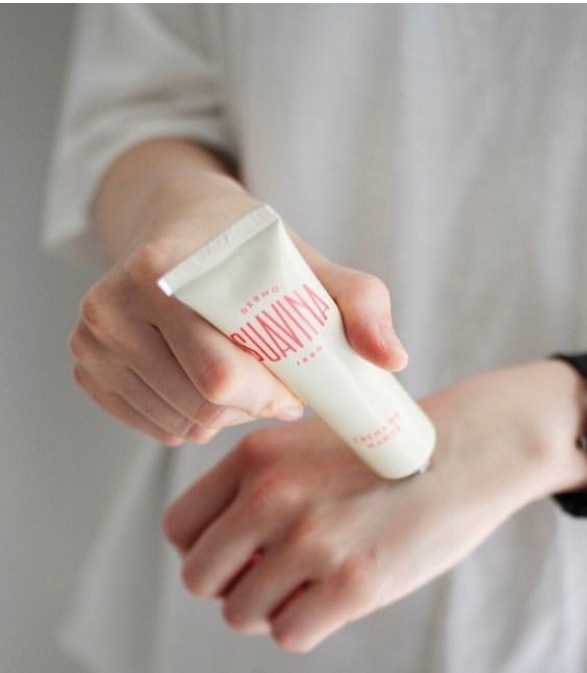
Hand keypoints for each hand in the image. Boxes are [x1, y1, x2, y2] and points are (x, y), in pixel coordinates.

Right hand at [70, 160, 406, 444]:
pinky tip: (205, 382)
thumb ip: (361, 304)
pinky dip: (189, 418)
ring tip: (240, 376)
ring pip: (177, 425)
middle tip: (272, 381)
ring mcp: (91, 340)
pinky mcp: (86, 366)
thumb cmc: (252, 250)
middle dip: (249, 407)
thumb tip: (392, 361)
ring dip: (221, 416)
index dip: (268, 395)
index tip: (292, 381)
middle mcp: (111, 307)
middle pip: (199, 408)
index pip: (219, 377)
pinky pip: (152, 427)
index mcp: (162, 274)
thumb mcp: (314, 266)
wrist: (184, 225)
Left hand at [163, 362, 586, 650]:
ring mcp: (311, 540)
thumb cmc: (387, 451)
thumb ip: (258, 485)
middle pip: (200, 577)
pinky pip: (289, 634)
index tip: (238, 554)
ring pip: (241, 613)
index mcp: (257, 456)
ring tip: (313, 583)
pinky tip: (339, 595)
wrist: (467, 450)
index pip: (180, 527)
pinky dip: (308, 624)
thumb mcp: (309, 442)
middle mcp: (272, 495)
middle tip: (273, 576)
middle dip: (233, 585)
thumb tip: (224, 550)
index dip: (205, 549)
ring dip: (272, 608)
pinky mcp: (351, 583)